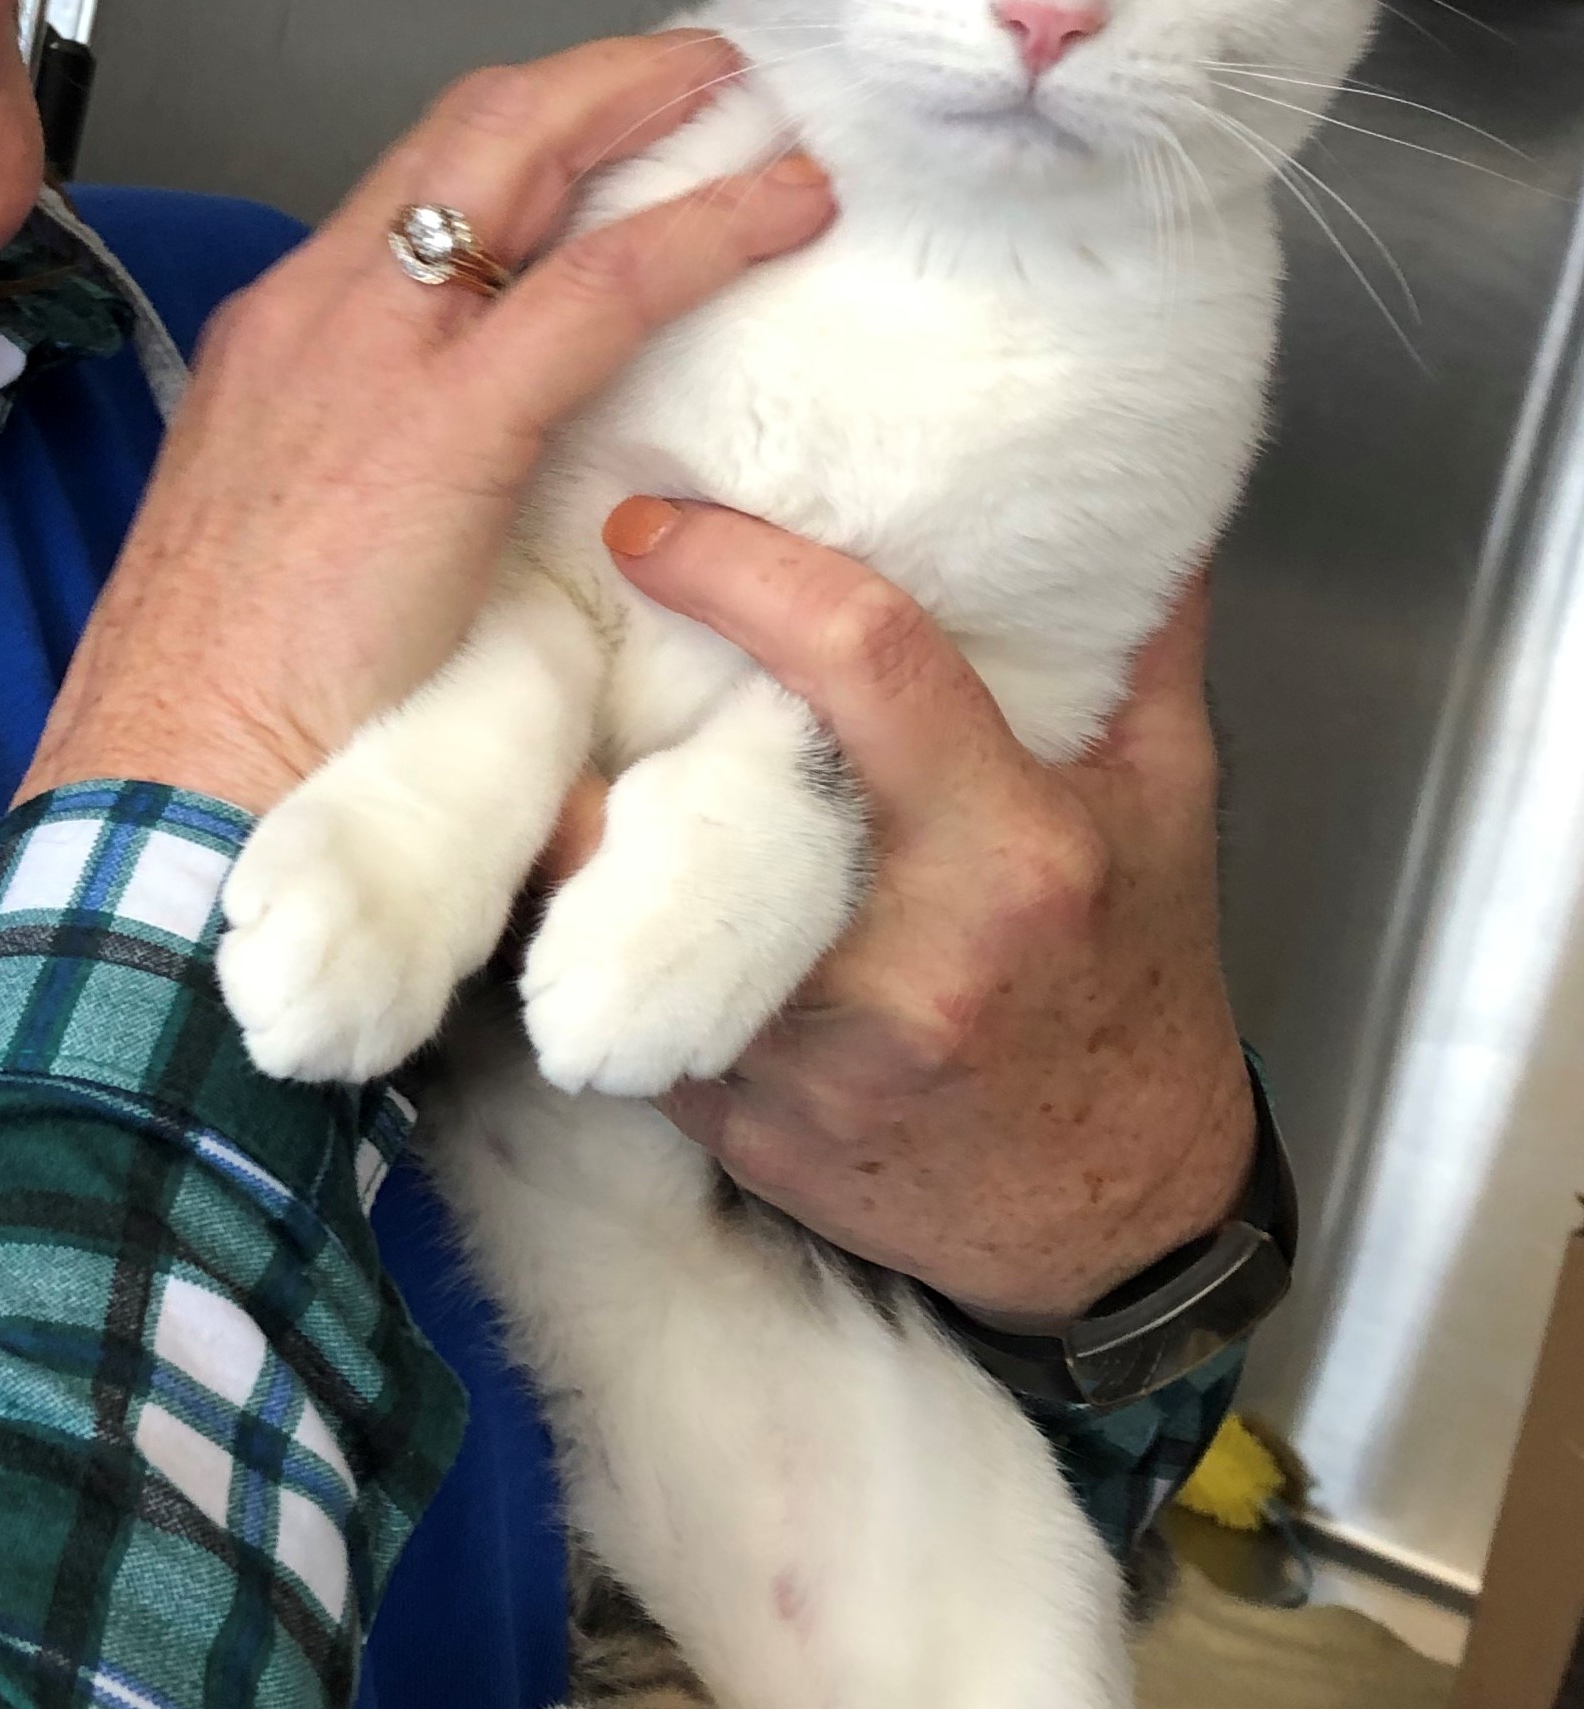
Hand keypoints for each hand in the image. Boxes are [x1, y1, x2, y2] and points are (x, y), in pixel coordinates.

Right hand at [21, 35, 834, 817]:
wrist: (170, 776)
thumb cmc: (226, 697)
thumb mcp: (292, 540)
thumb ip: (374, 473)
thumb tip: (470, 492)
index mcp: (281, 334)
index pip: (414, 178)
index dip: (530, 125)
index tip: (611, 122)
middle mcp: (318, 307)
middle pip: (470, 124)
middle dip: (599, 76)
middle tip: (706, 70)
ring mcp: (371, 347)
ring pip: (526, 154)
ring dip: (654, 108)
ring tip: (755, 105)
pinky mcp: (445, 420)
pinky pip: (601, 283)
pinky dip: (706, 225)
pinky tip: (782, 210)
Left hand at [552, 506, 1253, 1320]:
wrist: (1114, 1216)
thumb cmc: (1138, 984)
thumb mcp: (1167, 801)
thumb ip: (1140, 640)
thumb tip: (1130, 492)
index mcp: (1014, 850)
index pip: (862, 660)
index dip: (740, 569)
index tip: (651, 522)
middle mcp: (908, 953)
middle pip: (703, 789)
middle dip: (606, 701)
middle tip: (553, 613)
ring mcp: (810, 1052)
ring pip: (626, 906)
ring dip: (573, 822)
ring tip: (541, 735)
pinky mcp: (738, 1120)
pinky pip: (626, 999)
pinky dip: (592, 927)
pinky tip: (578, 865)